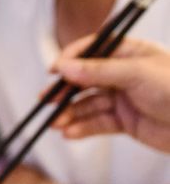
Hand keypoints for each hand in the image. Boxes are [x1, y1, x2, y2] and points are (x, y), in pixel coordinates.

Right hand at [52, 36, 169, 151]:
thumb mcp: (137, 74)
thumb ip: (98, 71)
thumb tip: (64, 66)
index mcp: (129, 53)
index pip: (92, 51)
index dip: (70, 60)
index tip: (53, 71)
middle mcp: (124, 74)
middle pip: (85, 80)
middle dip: (65, 91)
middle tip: (46, 100)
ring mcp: (124, 98)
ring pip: (89, 104)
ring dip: (70, 113)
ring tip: (55, 122)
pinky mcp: (126, 121)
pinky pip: (98, 123)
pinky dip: (82, 128)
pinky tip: (69, 132)